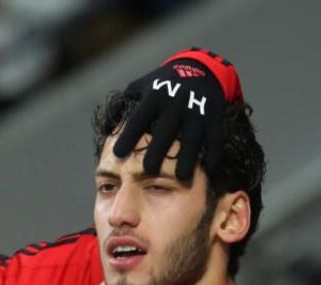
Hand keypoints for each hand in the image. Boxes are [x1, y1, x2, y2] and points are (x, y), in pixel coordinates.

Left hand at [112, 47, 241, 180]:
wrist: (200, 69)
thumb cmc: (162, 84)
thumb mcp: (140, 87)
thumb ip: (122, 106)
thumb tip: (105, 130)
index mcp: (154, 97)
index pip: (138, 120)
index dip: (127, 137)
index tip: (118, 155)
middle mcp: (176, 103)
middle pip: (165, 132)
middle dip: (157, 152)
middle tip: (148, 171)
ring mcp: (197, 110)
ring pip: (192, 138)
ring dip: (187, 159)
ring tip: (181, 178)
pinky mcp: (214, 116)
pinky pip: (215, 138)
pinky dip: (213, 155)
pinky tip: (208, 170)